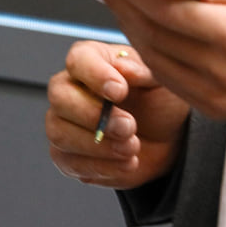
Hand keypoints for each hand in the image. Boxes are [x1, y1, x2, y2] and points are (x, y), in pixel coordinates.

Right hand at [46, 41, 189, 188]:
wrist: (166, 139)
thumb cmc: (159, 101)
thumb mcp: (161, 81)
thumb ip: (144, 71)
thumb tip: (123, 69)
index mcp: (91, 61)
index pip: (78, 60)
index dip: (95, 75)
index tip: (120, 91)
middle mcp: (68, 89)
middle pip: (59, 98)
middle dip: (94, 116)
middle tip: (129, 127)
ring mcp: (62, 123)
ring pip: (59, 133)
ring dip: (98, 145)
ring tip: (133, 148)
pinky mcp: (65, 154)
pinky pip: (68, 162)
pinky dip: (101, 167)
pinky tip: (126, 163)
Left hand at [96, 0, 225, 118]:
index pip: (168, 11)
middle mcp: (220, 70)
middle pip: (152, 35)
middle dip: (122, 4)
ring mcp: (213, 95)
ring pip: (152, 59)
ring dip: (129, 28)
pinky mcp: (212, 109)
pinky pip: (166, 78)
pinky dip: (148, 52)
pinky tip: (138, 29)